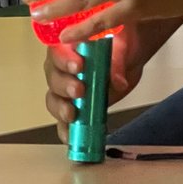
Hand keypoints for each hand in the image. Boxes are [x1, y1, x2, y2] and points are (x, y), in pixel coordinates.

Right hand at [43, 27, 144, 143]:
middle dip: (65, 86)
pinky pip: (63, 121)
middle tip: (79, 90)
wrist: (129, 60)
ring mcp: (65, 89)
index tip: (79, 67)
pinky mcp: (74, 107)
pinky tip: (71, 138)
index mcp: (68, 46)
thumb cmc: (120, 46)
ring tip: (73, 114)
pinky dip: (66, 130)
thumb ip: (117, 61)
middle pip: (53, 78)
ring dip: (62, 108)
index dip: (65, 60)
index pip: (58, 52)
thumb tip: (118, 82)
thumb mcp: (122, 46)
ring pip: (54, 100)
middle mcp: (61, 68)